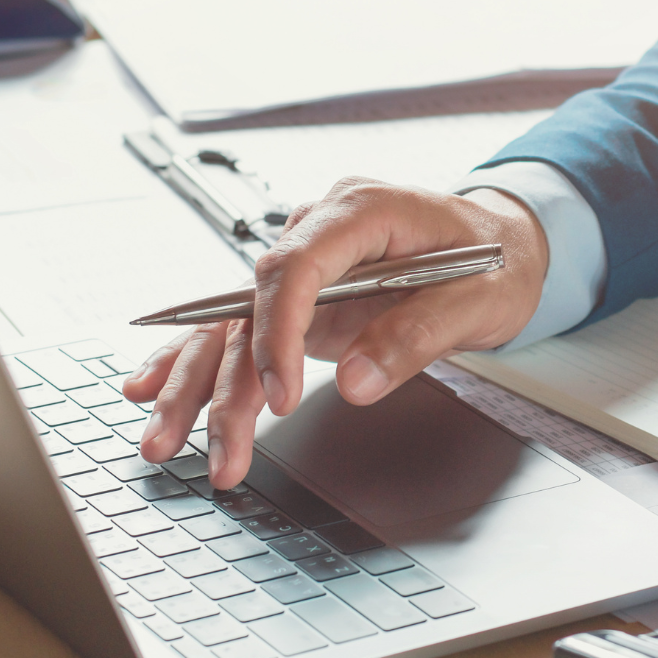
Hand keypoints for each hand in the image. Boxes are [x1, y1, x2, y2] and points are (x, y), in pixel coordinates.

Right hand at [120, 179, 548, 488]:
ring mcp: (306, 265)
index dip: (277, 332)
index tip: (279, 394)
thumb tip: (354, 383)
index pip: (294, 266)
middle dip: (221, 380)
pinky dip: (197, 362)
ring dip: (196, 386)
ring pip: (233, 324)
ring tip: (163, 442)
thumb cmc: (497, 260)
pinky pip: (239, 328)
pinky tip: (151, 388)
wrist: (506, 243)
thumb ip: (415, 336)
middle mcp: (320, 231)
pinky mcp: (301, 298)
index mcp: (362, 211)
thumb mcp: (479, 299)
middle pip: (249, 304)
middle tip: (212, 446)